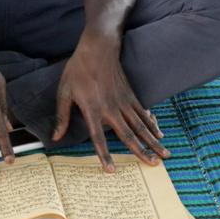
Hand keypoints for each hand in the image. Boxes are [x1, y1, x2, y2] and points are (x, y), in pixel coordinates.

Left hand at [53, 41, 168, 172]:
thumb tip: (55, 137)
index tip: (111, 170)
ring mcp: (123, 101)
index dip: (104, 155)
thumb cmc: (78, 70)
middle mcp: (111, 108)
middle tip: (154, 165)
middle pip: (128, 135)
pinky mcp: (130, 94)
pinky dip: (152, 124)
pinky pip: (143, 113)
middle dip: (142, 151)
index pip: (98, 138)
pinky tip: (158, 134)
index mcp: (92, 109)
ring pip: (140, 126)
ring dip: (152, 141)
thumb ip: (62, 116)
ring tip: (164, 155)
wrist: (97, 48)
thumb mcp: (64, 92)